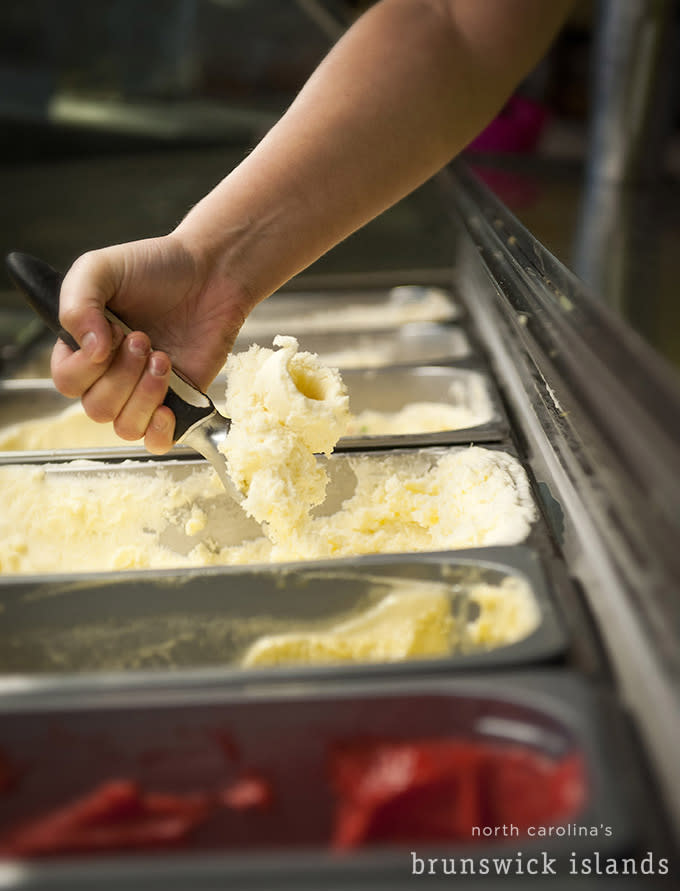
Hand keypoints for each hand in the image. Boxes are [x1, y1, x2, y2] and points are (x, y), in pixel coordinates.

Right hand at [51, 233, 246, 452]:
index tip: (113, 329)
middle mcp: (110, 375)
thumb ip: (77, 302)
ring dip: (144, 394)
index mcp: (84, 347)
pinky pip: (157, 442)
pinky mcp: (179, 403)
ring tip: (162, 358)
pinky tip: (168, 407)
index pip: (66, 380)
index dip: (87, 363)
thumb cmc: (157, 267)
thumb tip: (90, 350)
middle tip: (144, 338)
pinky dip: (159, 432)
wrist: (212, 272)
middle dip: (121, 374)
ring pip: (124, 426)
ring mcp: (144, 392)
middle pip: (95, 408)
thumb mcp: (101, 268)